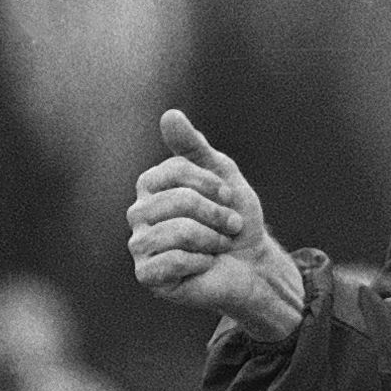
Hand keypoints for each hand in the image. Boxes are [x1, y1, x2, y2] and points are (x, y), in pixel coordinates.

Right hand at [127, 109, 305, 342]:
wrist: (252, 264)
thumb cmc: (234, 219)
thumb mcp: (223, 176)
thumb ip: (195, 147)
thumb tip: (170, 114)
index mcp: (151, 187)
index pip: (176, 171)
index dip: (212, 184)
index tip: (228, 197)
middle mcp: (138, 214)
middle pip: (179, 202)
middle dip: (217, 214)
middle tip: (230, 226)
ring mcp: (139, 246)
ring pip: (178, 232)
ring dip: (213, 239)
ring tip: (219, 246)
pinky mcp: (147, 276)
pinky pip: (174, 262)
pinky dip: (202, 262)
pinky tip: (204, 266)